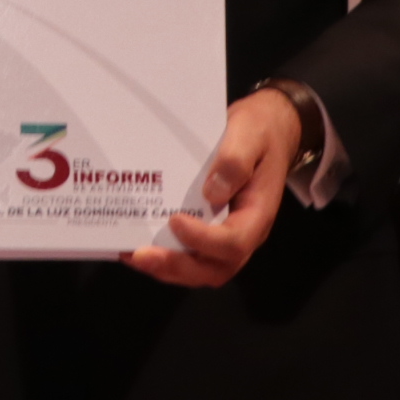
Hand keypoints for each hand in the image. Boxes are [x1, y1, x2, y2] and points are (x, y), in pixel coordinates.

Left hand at [132, 88, 308, 289]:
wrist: (267, 131)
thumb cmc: (259, 133)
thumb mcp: (250, 134)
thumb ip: (235, 161)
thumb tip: (212, 192)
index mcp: (257, 213)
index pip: (234, 241)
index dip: (203, 239)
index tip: (175, 220)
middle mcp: (243, 233)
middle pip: (215, 269)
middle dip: (177, 266)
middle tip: (142, 256)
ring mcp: (225, 236)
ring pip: (199, 269)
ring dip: (165, 268)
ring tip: (131, 256)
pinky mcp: (208, 232)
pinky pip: (189, 255)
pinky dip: (162, 257)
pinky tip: (133, 247)